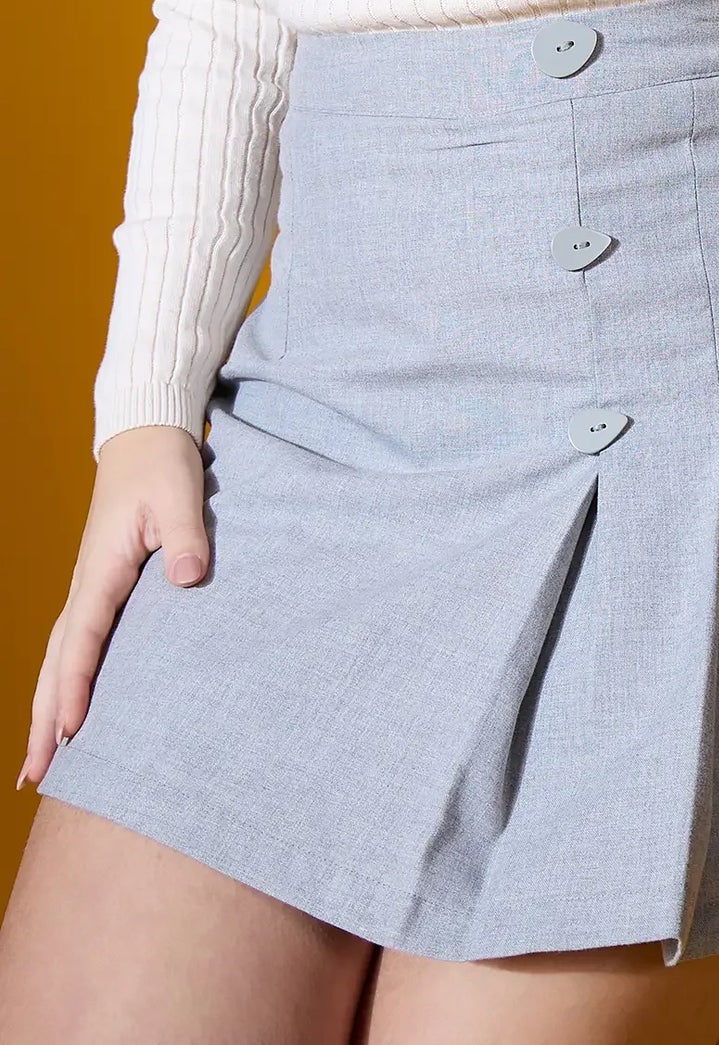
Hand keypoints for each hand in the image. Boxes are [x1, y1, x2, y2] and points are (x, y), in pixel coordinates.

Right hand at [17, 424, 208, 791]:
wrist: (146, 437)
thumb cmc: (163, 464)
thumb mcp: (180, 493)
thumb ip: (186, 536)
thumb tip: (189, 579)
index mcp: (102, 569)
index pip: (83, 638)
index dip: (74, 687)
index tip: (70, 731)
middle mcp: (86, 585)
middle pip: (54, 663)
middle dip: (42, 720)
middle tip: (32, 778)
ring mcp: (89, 588)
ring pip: (57, 659)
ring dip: (44, 710)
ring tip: (36, 765)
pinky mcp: (101, 587)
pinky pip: (75, 645)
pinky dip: (62, 682)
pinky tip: (64, 711)